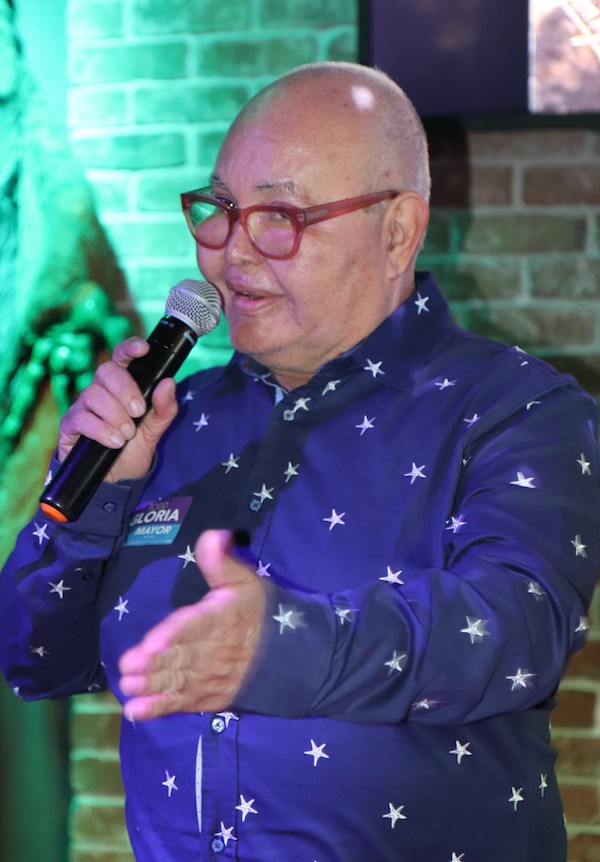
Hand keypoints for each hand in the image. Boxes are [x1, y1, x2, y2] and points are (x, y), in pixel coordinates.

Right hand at [58, 337, 178, 481]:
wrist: (115, 482)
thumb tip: (169, 383)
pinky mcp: (70, 425)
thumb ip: (164, 409)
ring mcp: (83, 406)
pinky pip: (81, 418)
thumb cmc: (133, 450)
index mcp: (122, 386)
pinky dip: (100, 430)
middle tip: (139, 412)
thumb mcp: (155, 431)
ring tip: (127, 434)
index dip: (130, 348)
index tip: (144, 348)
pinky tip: (114, 441)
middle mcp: (101, 391)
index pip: (122, 358)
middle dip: (125, 390)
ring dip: (114, 414)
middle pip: (106, 371)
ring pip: (93, 393)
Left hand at [118, 530, 267, 720]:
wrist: (286, 656)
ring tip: (129, 687)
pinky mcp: (206, 697)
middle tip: (128, 666)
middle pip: (181, 657)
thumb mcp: (243, 581)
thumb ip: (221, 561)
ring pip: (178, 681)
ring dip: (152, 685)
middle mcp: (214, 651)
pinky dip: (159, 709)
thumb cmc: (256, 612)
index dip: (174, 634)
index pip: (196, 626)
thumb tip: (212, 535)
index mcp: (221, 619)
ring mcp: (209, 677)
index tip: (152, 642)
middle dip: (154, 663)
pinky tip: (136, 712)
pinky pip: (181, 704)